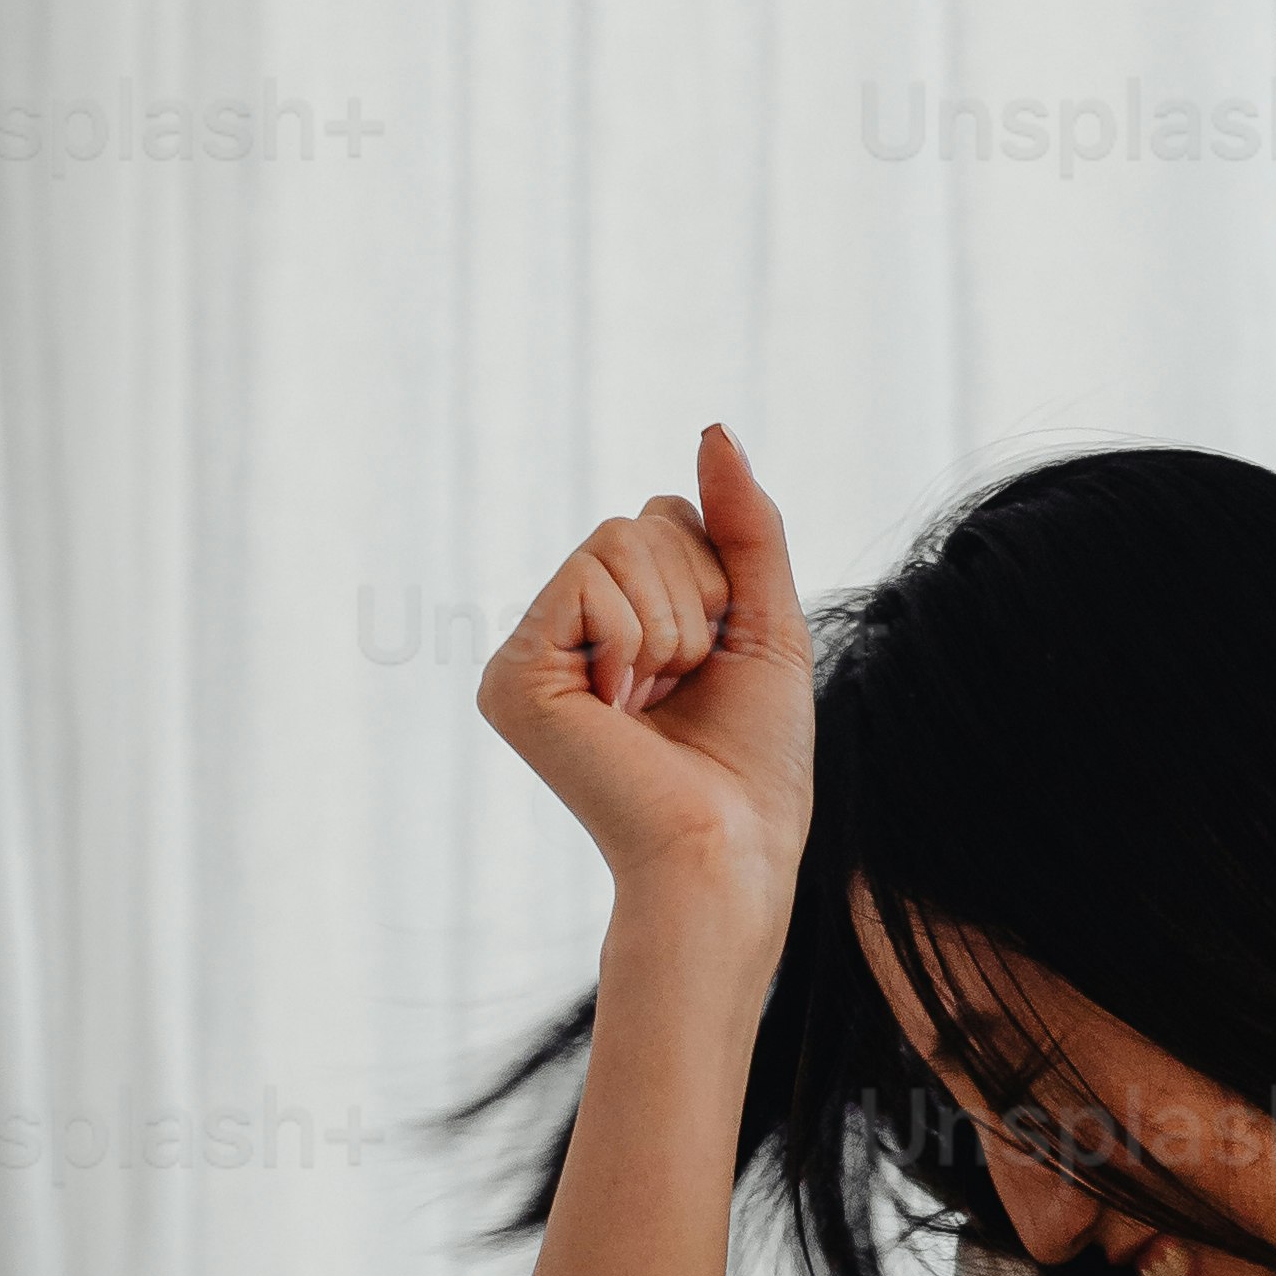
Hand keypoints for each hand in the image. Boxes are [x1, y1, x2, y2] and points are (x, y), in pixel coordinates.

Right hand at [475, 424, 813, 948]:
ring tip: (656, 700)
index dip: (717, 576)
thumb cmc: (753, 757)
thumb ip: (743, 522)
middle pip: (639, 522)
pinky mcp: (511, 678)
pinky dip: (634, 638)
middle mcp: (563, 629)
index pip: (665, 516)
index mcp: (616, 617)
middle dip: (696, 596)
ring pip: (616, 541)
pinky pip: (587, 582)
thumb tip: (713, 428)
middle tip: (684, 686)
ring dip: (672, 622)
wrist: (730, 847)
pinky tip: (621, 709)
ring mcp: (531, 652)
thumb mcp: (764, 618)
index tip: (714, 661)